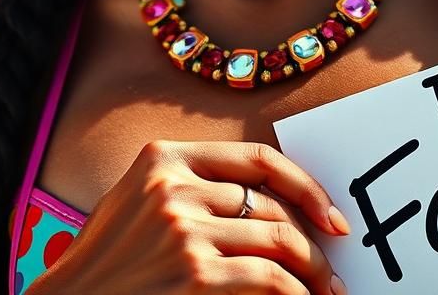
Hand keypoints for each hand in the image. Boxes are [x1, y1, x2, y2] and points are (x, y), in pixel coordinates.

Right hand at [26, 139, 350, 294]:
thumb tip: (264, 203)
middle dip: (311, 240)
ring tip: (326, 291)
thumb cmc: (105, 265)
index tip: (330, 214)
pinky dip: (294, 294)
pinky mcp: (195, 275)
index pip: (255, 157)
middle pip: (270, 206)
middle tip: (332, 268)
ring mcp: (183, 230)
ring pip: (277, 241)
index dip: (303, 185)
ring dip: (312, 272)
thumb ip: (189, 187)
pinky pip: (269, 278)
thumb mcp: (137, 204)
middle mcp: (174, 185)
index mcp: (163, 157)